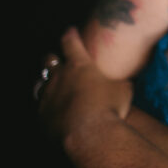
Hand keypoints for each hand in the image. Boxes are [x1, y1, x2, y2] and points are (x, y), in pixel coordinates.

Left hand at [37, 27, 132, 141]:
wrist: (89, 135)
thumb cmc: (109, 108)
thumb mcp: (124, 90)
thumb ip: (120, 82)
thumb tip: (126, 81)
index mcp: (79, 65)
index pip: (71, 42)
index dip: (70, 35)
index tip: (71, 31)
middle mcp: (59, 77)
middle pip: (49, 60)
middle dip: (53, 59)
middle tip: (58, 61)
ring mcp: (48, 96)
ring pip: (40, 83)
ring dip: (46, 83)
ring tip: (51, 86)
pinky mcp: (42, 116)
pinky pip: (41, 107)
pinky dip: (47, 106)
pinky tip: (53, 111)